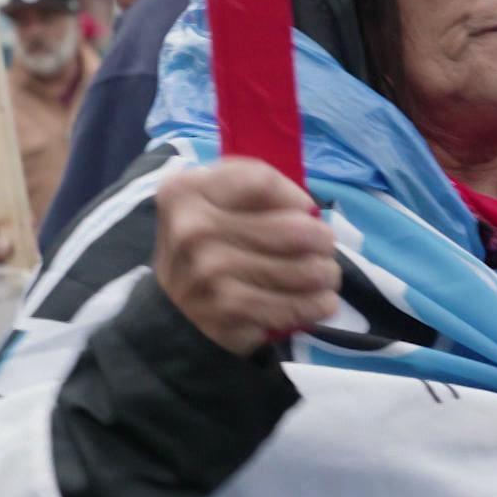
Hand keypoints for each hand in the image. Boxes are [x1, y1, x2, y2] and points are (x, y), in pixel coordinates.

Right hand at [153, 159, 340, 356]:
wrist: (170, 308)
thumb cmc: (207, 243)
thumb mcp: (212, 201)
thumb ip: (256, 190)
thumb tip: (309, 211)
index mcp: (187, 192)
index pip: (263, 182)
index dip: (294, 197)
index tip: (302, 210)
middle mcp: (193, 231)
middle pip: (295, 229)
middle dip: (323, 241)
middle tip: (324, 247)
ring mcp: (209, 275)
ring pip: (305, 271)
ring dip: (327, 274)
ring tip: (324, 274)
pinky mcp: (229, 314)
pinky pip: (297, 307)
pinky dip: (317, 304)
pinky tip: (318, 301)